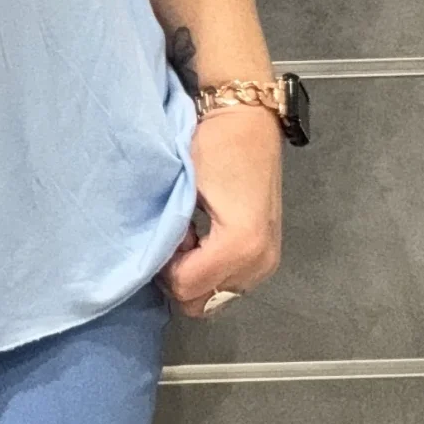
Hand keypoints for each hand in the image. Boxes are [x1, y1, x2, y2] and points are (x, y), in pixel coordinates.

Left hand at [157, 104, 282, 318]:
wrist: (248, 121)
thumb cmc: (216, 146)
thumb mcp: (185, 189)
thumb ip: (170, 233)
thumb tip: (156, 259)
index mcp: (241, 246)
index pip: (185, 287)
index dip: (164, 265)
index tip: (166, 232)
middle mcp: (259, 263)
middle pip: (201, 302)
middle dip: (180, 274)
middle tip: (177, 235)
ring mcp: (267, 263)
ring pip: (213, 296)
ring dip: (196, 272)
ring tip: (191, 234)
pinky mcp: (267, 257)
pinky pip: (228, 283)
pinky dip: (211, 268)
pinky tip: (205, 237)